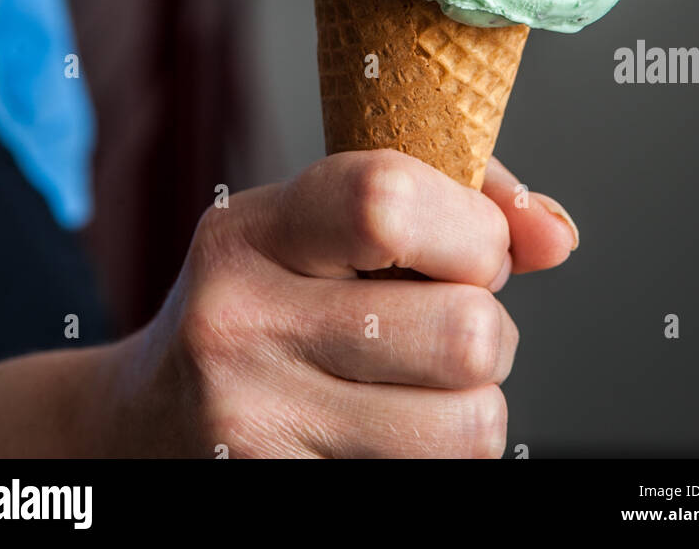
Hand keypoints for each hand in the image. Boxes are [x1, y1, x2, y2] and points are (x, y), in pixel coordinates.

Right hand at [115, 150, 577, 458]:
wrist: (139, 425)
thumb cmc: (261, 303)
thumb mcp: (318, 227)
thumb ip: (450, 203)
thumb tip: (558, 237)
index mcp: (251, 232)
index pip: (388, 202)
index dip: (472, 228)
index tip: (469, 246)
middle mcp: (239, 324)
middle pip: (464, 332)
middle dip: (487, 328)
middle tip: (444, 325)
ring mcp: (255, 427)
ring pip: (471, 426)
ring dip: (471, 406)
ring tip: (416, 385)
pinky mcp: (280, 496)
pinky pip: (434, 484)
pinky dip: (436, 459)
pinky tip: (383, 432)